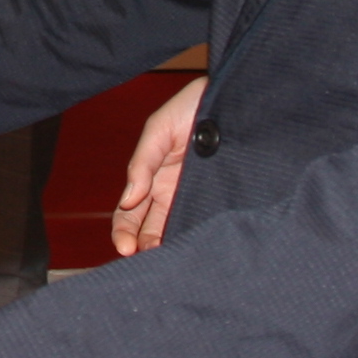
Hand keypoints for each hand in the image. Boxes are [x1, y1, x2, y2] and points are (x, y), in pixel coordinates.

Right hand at [113, 74, 204, 256]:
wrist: (233, 97)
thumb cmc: (193, 107)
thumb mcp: (159, 130)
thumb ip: (142, 164)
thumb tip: (128, 199)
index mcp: (151, 179)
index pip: (129, 214)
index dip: (123, 233)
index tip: (126, 247)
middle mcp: (170, 193)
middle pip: (149, 230)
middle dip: (143, 247)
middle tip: (145, 258)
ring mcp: (195, 197)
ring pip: (176, 231)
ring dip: (169, 247)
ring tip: (168, 260)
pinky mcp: (219, 196)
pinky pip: (205, 221)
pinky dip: (197, 237)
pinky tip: (195, 250)